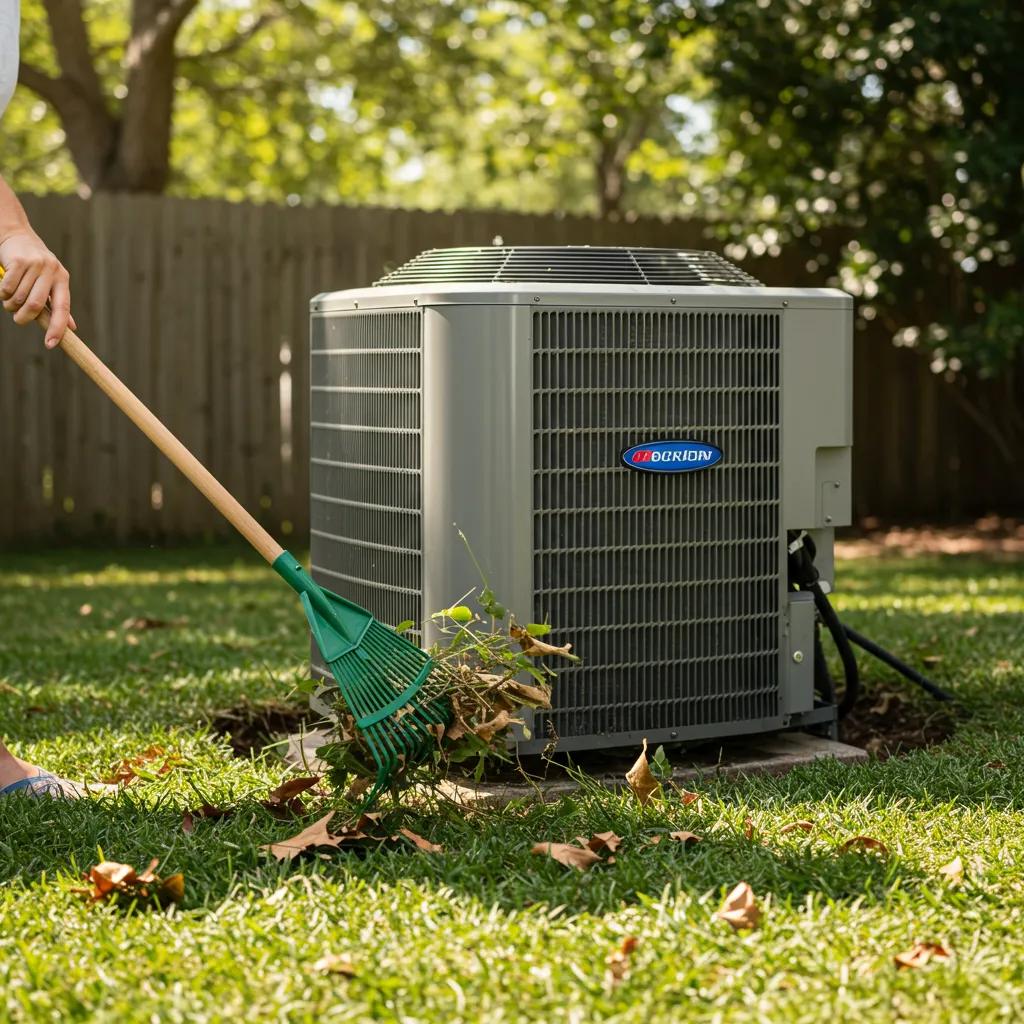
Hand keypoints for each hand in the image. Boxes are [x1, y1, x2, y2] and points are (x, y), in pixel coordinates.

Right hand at [0, 230, 75, 347]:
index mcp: (62, 279)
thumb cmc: (35, 265)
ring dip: (11, 306)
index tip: (50, 344)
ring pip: (19, 298)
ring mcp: (35, 264)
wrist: (17, 235)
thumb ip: (58, 303)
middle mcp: (51, 271)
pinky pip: (7, 287)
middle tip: (18, 318)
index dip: (57, 328)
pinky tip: (4, 290)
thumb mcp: (51, 281)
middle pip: (36, 306)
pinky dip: (2, 294)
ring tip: (10, 302)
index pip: (62, 309)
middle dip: (24, 318)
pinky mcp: (18, 260)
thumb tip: (71, 328)